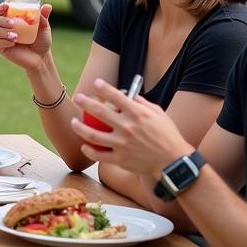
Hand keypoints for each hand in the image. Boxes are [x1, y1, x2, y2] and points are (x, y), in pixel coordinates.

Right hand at [0, 1, 52, 70]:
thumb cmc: (42, 40)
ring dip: (3, 31)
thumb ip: (44, 17)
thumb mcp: (44, 27)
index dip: (0, 7)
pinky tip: (13, 43)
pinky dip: (4, 41)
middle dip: (2, 20)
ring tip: (15, 36)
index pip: (1, 10)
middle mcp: (5, 27)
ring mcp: (3, 38)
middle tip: (12, 23)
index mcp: (13, 18)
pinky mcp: (2, 48)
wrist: (41, 57)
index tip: (6, 6)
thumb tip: (47, 6)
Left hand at [70, 79, 191, 176]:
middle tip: (78, 98)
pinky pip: (98, 155)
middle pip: (99, 112)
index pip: (116, 96)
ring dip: (79, 127)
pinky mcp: (120, 159)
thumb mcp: (158, 114)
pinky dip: (88, 150)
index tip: (96, 83)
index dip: (104, 88)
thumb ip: (142, 104)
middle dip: (85, 102)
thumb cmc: (167, 136)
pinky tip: (84, 145)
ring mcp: (122, 144)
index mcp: (137, 114)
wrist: (173, 162)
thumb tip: (129, 96)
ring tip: (73, 122)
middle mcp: (127, 127)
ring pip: (92, 135)